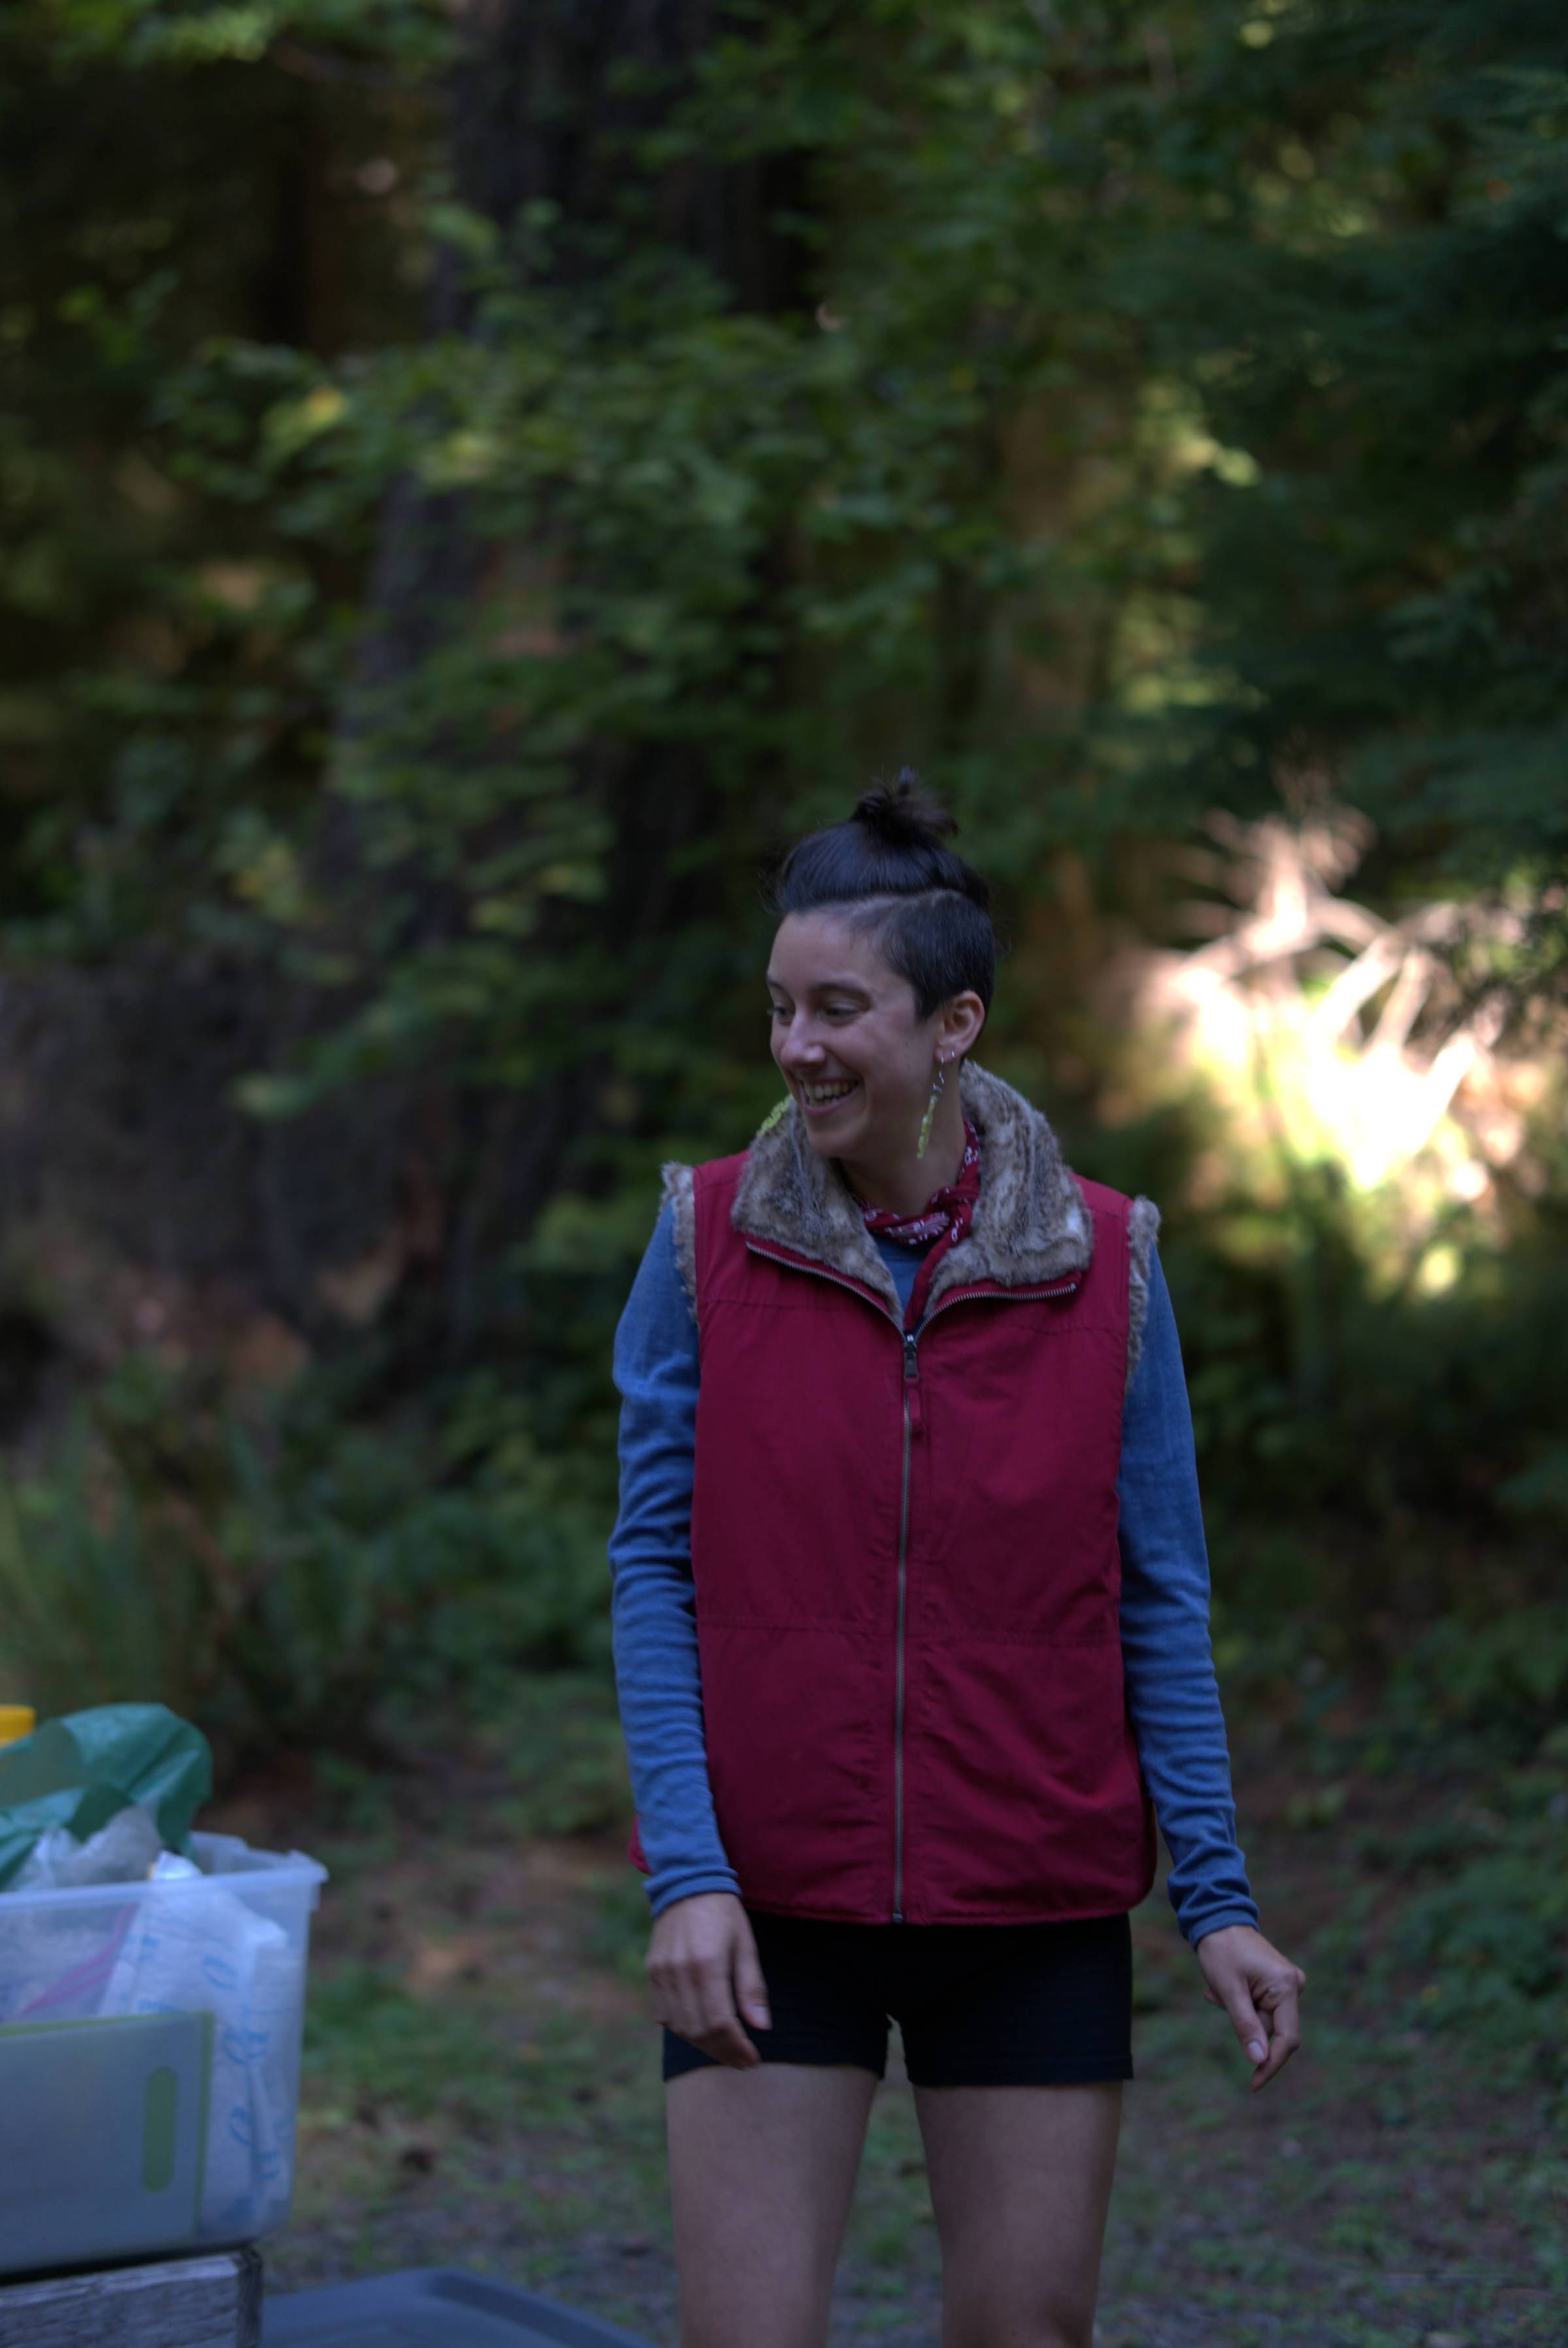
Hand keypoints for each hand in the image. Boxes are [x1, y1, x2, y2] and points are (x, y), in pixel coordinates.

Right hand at [646, 1891, 771, 2068]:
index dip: (737, 2048)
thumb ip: (752, 1987)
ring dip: (703, 2044)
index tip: (752, 2059)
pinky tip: (701, 2027)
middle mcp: (679, 1971)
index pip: (720, 2023)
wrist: (687, 1883)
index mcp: (707, 1962)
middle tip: (741, 2060)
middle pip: (699, 2031)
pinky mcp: (651, 1972)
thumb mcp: (746, 1944)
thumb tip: (761, 2028)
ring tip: (725, 2046)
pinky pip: (664, 2015)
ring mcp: (661, 1972)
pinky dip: (683, 2028)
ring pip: (680, 2027)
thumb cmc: (724, 1914)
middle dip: (723, 2052)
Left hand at [1196, 1923, 1305, 2090]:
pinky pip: (1261, 2008)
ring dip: (1239, 2012)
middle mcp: (1294, 1985)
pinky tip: (1222, 1989)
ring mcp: (1287, 1984)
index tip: (1253, 2085)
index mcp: (1286, 1986)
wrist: (1218, 1918)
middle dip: (1244, 2025)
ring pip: (1264, 2019)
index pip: (1287, 2039)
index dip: (1271, 2064)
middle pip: (1273, 2029)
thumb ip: (1245, 2026)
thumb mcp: (1229, 1991)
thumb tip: (1258, 2061)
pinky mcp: (1278, 1984)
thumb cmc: (1221, 1951)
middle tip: (1216, 1998)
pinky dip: (1242, 2005)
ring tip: (1217, 1990)